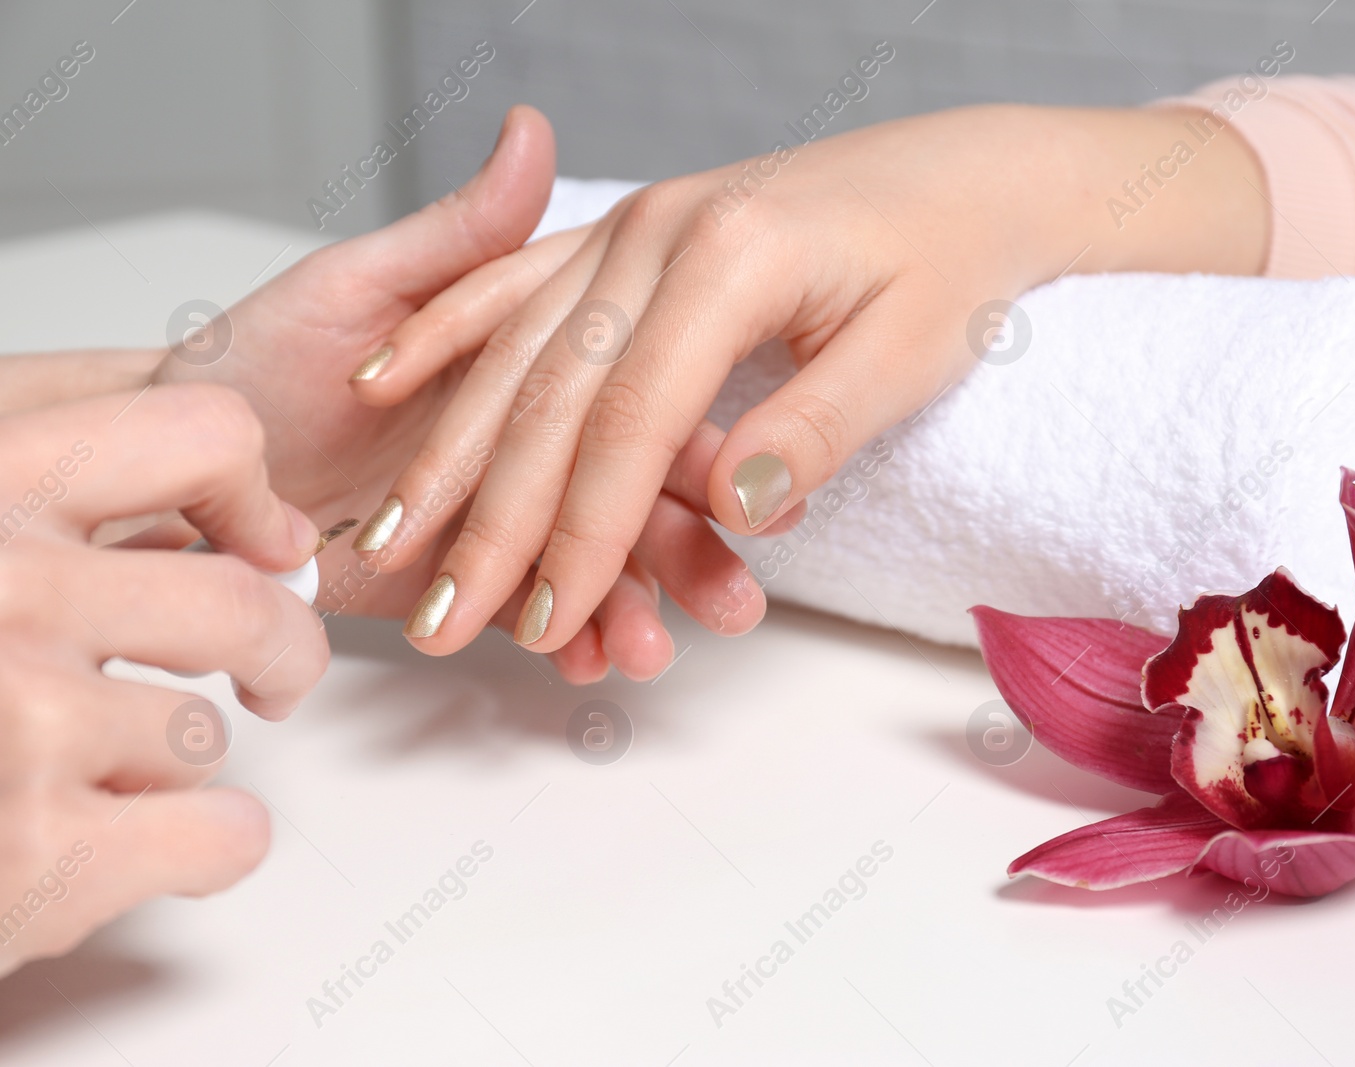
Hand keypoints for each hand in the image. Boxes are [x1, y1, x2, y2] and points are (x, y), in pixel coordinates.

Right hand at [0, 384, 326, 975]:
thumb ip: (49, 498)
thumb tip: (217, 505)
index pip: (197, 433)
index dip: (249, 494)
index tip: (259, 539)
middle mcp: (0, 590)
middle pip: (241, 603)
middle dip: (278, 648)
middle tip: (272, 670)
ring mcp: (22, 723)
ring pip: (203, 731)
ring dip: (167, 762)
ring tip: (80, 772)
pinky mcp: (39, 855)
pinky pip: (223, 834)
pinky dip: (208, 848)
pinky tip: (147, 845)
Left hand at [154, 107, 767, 680]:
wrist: (174, 466)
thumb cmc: (251, 361)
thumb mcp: (353, 287)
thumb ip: (458, 240)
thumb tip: (527, 139)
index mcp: (527, 366)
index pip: (628, 405)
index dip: (687, 447)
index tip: (737, 485)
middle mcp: (527, 445)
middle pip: (631, 499)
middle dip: (688, 554)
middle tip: (734, 602)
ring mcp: (498, 521)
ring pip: (593, 568)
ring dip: (636, 612)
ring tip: (654, 651)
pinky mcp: (462, 585)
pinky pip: (528, 620)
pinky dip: (563, 646)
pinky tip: (594, 663)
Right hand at [349, 103, 1268, 654]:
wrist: (964, 172)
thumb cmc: (950, 262)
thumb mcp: (911, 354)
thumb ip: (814, 430)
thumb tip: (733, 510)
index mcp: (731, 258)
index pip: (630, 424)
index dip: (582, 534)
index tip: (545, 619)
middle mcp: (659, 233)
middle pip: (551, 395)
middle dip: (491, 519)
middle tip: (438, 617)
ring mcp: (634, 225)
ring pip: (515, 348)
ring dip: (448, 450)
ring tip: (388, 540)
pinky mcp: (628, 233)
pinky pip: (515, 283)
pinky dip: (446, 335)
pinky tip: (384, 383)